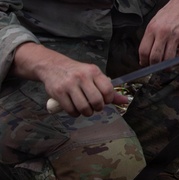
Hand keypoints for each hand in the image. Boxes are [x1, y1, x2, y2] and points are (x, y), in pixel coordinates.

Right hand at [11, 42, 127, 117]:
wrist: (53, 66)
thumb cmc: (77, 72)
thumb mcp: (94, 76)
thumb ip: (108, 89)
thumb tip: (125, 101)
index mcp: (93, 72)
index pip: (108, 90)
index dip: (108, 100)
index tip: (104, 101)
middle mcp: (82, 77)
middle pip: (96, 101)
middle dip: (97, 108)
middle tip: (94, 106)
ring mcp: (69, 85)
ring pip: (83, 108)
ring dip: (86, 112)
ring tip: (85, 108)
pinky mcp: (58, 93)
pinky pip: (71, 110)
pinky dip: (75, 113)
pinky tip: (74, 108)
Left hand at [140, 0, 178, 64]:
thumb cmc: (171, 11)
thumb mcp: (155, 20)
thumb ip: (150, 36)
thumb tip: (146, 53)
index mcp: (152, 28)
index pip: (143, 50)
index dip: (143, 61)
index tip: (145, 64)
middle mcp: (163, 33)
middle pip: (155, 57)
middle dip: (154, 66)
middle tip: (155, 67)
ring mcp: (175, 36)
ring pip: (168, 60)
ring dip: (166, 66)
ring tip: (166, 65)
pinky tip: (177, 60)